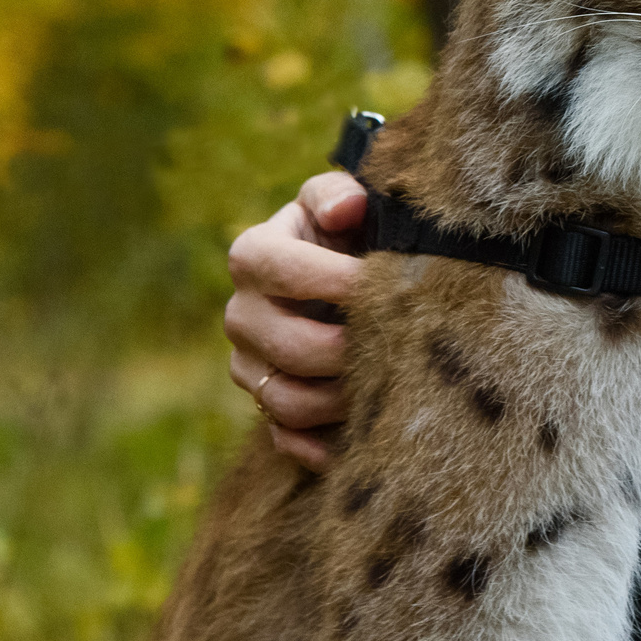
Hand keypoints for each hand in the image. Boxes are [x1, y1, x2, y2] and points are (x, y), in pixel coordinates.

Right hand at [226, 170, 366, 471]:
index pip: (280, 270)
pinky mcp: (264, 402)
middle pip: (290, 346)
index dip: (335, 280)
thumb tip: (346, 210)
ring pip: (287, 399)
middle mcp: (240, 313)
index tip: (385, 284)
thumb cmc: (345, 232)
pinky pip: (286, 437)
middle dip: (351, 349)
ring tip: (389, 382)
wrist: (340, 273)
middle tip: (400, 343)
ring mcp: (248, 364)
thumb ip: (338, 196)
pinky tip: (363, 433)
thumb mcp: (341, 202)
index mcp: (252, 256)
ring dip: (343, 398)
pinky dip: (323, 444)